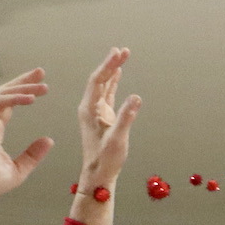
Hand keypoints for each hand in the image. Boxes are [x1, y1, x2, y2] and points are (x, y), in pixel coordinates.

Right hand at [0, 70, 54, 202]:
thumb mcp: (17, 169)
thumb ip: (33, 154)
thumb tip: (48, 140)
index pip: (11, 103)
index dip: (26, 92)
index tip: (41, 85)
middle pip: (7, 93)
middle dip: (25, 81)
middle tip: (41, 72)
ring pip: (3, 95)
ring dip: (23, 88)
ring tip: (42, 86)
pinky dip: (13, 99)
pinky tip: (29, 98)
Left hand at [75, 47, 140, 187]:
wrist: (97, 174)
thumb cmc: (106, 159)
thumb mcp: (117, 139)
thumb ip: (126, 117)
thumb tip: (136, 97)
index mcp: (88, 109)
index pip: (98, 81)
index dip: (108, 66)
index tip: (119, 53)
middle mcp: (89, 107)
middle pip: (100, 79)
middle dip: (111, 63)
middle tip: (124, 50)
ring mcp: (95, 111)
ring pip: (103, 85)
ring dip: (112, 70)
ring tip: (122, 55)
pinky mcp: (102, 116)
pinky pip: (107, 94)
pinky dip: (113, 82)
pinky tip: (118, 73)